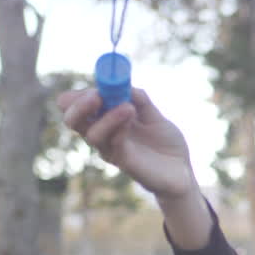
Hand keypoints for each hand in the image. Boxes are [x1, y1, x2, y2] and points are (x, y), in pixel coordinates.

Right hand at [56, 87, 196, 202]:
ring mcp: (112, 150)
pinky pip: (114, 145)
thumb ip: (140, 100)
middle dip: (79, 106)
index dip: (79, 96)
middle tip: (95, 95)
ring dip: (107, 117)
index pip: (78, 108)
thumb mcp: (153, 115)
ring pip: (92, 135)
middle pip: (73, 122)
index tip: (93, 86)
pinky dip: (120, 127)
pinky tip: (131, 115)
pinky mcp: (125, 162)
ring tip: (128, 107)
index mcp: (105, 121)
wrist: (181, 170)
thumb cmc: (164, 143)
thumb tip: (125, 84)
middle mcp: (103, 136)